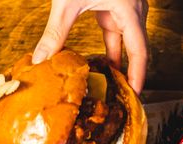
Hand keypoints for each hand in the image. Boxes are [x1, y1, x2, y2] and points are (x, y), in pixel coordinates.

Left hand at [33, 0, 148, 92]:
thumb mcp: (67, 2)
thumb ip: (56, 32)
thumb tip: (42, 58)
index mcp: (129, 12)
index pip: (140, 53)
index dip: (138, 76)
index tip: (136, 95)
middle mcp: (134, 11)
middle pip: (136, 49)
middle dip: (129, 72)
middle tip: (123, 94)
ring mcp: (128, 7)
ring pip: (127, 40)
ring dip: (119, 59)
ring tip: (110, 81)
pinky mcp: (118, 4)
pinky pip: (119, 29)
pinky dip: (112, 45)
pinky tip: (102, 59)